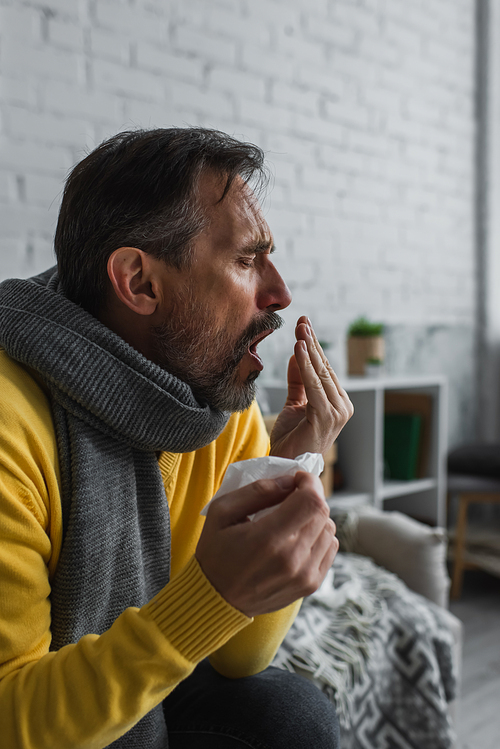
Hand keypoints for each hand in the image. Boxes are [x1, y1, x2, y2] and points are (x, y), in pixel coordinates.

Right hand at [195, 471, 337, 617]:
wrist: (217, 599)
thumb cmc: (215, 552)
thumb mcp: (221, 512)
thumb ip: (256, 491)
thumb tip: (289, 481)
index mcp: (268, 539)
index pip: (311, 501)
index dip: (309, 482)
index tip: (296, 479)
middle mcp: (292, 559)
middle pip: (322, 512)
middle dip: (310, 495)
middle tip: (291, 496)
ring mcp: (304, 575)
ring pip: (329, 528)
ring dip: (315, 516)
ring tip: (292, 519)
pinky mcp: (311, 585)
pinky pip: (330, 548)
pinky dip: (319, 535)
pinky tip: (298, 536)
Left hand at [269, 316, 353, 459]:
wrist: (285, 466)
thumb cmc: (291, 440)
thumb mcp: (294, 404)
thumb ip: (298, 381)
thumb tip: (298, 354)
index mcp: (338, 402)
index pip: (324, 369)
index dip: (314, 346)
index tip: (304, 324)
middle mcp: (342, 406)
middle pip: (324, 368)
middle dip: (311, 342)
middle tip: (302, 320)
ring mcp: (337, 412)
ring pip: (320, 374)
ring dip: (309, 349)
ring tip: (300, 329)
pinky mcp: (326, 417)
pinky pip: (314, 386)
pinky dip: (306, 367)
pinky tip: (299, 349)